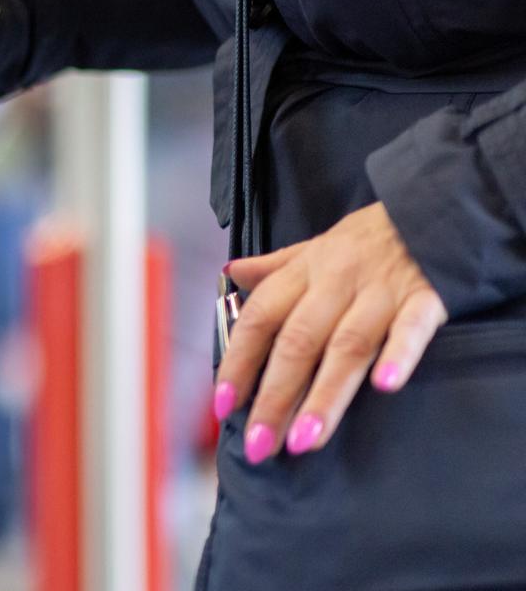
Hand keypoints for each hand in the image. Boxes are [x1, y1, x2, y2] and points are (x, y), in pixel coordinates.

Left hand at [214, 202, 446, 462]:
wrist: (433, 211)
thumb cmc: (367, 240)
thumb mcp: (315, 247)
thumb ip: (275, 268)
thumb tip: (231, 275)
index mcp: (303, 272)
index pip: (260, 319)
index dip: (239, 362)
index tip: (223, 406)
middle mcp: (335, 282)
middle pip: (298, 342)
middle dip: (275, 396)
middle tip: (260, 445)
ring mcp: (381, 291)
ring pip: (347, 345)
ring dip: (324, 394)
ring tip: (305, 440)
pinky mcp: (427, 298)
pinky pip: (411, 328)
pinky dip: (399, 355)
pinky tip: (386, 386)